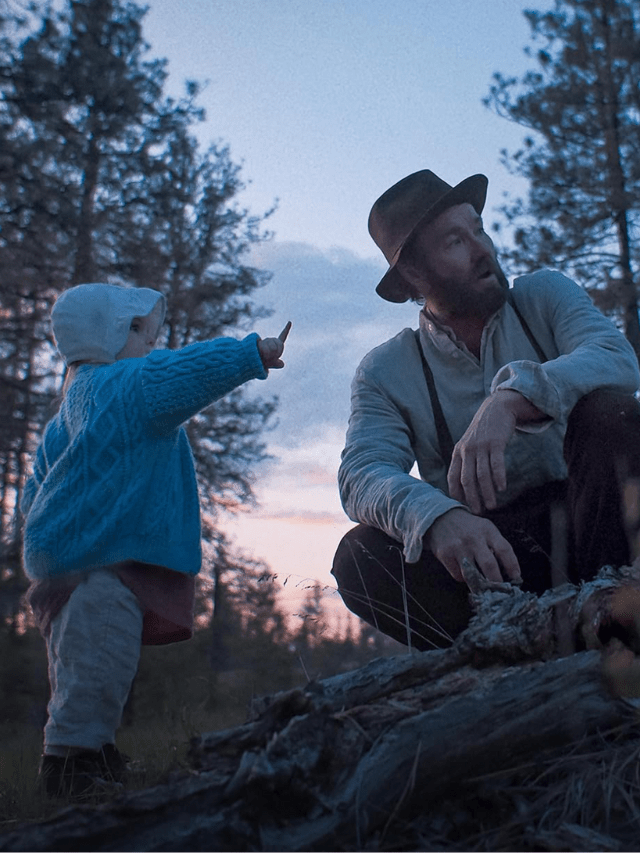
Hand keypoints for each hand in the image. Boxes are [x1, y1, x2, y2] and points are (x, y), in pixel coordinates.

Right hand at [258, 321, 291, 369]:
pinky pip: (266, 350)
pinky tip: (260, 353)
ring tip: (264, 356)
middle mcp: (270, 340)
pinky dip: (265, 354)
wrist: (251, 360)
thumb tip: (282, 364)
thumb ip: (278, 364)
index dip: (287, 329)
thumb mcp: (272, 364)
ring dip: (270, 355)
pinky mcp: (259, 342)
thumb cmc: (262, 362)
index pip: (283, 336)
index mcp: (276, 344)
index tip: (290, 321)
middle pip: (281, 345)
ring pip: (274, 348)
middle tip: (270, 357)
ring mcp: (265, 341)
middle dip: (278, 353)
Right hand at [425, 507, 521, 587]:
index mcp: (487, 530)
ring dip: (480, 585)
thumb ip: (496, 545)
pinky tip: (464, 572)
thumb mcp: (485, 528)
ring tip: (484, 589)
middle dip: (497, 582)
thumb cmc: (468, 527)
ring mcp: (458, 547)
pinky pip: (458, 575)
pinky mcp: (445, 554)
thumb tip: (507, 572)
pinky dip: (463, 578)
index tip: (516, 579)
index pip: (504, 549)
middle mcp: (473, 538)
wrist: (440, 517)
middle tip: (500, 591)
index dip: (512, 566)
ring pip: (473, 575)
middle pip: (489, 566)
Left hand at [447, 390, 542, 513]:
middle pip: (467, 479)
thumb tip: (465, 487)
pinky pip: (496, 463)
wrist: (497, 408)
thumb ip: (465, 461)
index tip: (462, 508)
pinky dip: (499, 477)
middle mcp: (466, 450)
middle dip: (472, 498)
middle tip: (478, 512)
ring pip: (482, 474)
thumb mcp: (468, 444)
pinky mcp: (495, 442)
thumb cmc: (483, 431)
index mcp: (458, 452)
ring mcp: (480, 446)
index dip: (456, 494)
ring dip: (487, 492)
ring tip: (492, 505)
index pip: (453, 478)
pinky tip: (502, 488)